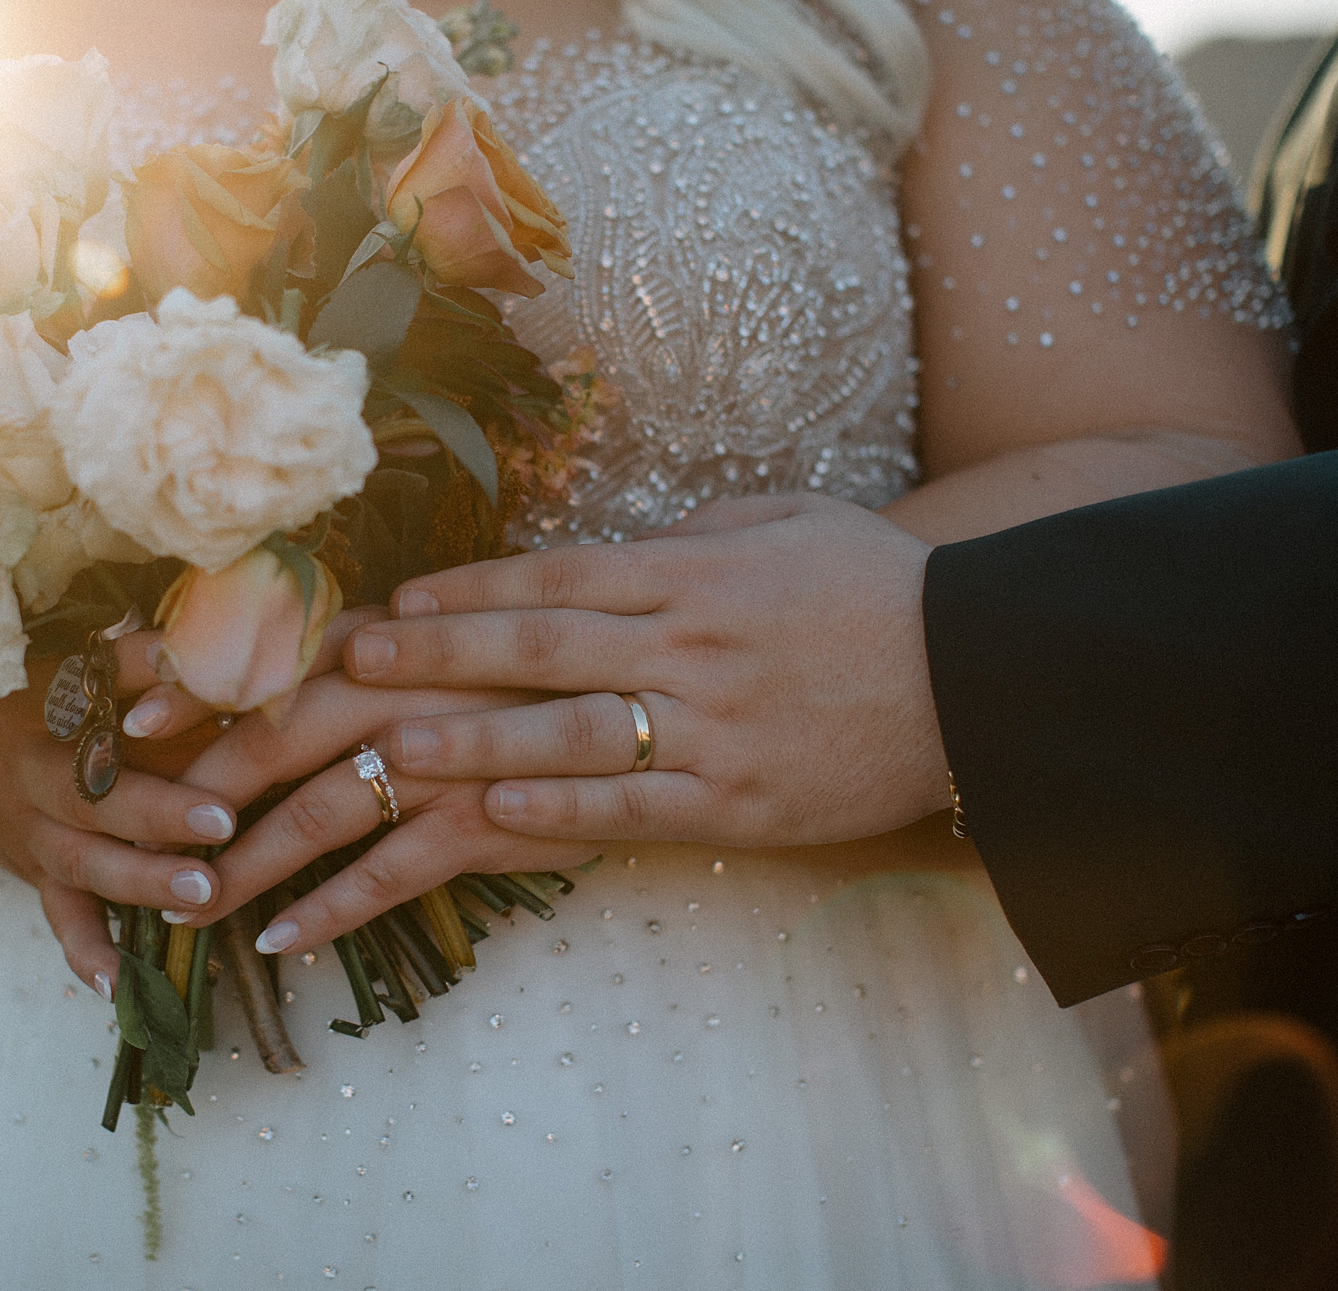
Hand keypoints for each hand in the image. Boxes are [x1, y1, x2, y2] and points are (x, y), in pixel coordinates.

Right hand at [0, 607, 381, 994]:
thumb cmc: (46, 696)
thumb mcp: (86, 665)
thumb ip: (149, 661)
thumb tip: (219, 647)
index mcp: (53, 711)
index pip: (105, 707)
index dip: (158, 713)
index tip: (214, 716)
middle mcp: (36, 775)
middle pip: (95, 797)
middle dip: (159, 815)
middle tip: (223, 826)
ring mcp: (34, 832)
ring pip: (85, 863)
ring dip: (142, 883)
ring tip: (201, 895)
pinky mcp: (38, 876)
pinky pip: (61, 919)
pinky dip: (88, 954)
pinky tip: (122, 987)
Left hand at [157, 673, 601, 956]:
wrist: (672, 693)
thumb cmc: (554, 661)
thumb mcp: (468, 633)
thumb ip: (391, 639)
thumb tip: (303, 646)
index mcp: (396, 631)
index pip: (275, 655)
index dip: (197, 684)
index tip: (128, 721)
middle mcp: (410, 685)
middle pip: (277, 736)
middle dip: (198, 789)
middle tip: (134, 829)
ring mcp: (447, 752)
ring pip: (321, 811)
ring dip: (247, 866)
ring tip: (189, 907)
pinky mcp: (486, 819)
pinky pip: (391, 872)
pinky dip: (331, 910)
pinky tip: (283, 943)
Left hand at [336, 493, 954, 848]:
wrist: (983, 674)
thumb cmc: (881, 589)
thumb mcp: (788, 524)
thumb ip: (694, 533)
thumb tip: (616, 546)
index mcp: (695, 571)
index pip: (555, 576)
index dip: (467, 588)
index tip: (394, 598)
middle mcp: (691, 643)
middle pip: (538, 648)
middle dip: (435, 654)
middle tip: (354, 661)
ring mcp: (714, 726)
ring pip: (567, 732)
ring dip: (470, 741)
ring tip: (386, 752)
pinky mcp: (742, 801)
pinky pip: (635, 807)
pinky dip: (563, 811)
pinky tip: (495, 814)